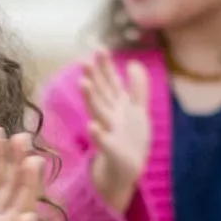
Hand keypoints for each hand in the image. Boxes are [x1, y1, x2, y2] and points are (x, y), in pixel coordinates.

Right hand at [81, 51, 150, 212]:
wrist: (126, 172)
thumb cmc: (130, 140)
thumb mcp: (137, 111)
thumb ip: (137, 88)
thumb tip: (134, 63)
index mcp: (117, 106)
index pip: (110, 83)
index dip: (106, 67)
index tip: (99, 48)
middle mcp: (110, 116)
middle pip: (101, 94)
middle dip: (94, 77)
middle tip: (84, 61)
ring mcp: (109, 133)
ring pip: (98, 112)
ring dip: (90, 98)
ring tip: (83, 84)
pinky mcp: (111, 151)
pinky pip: (104, 142)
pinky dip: (98, 134)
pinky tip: (92, 126)